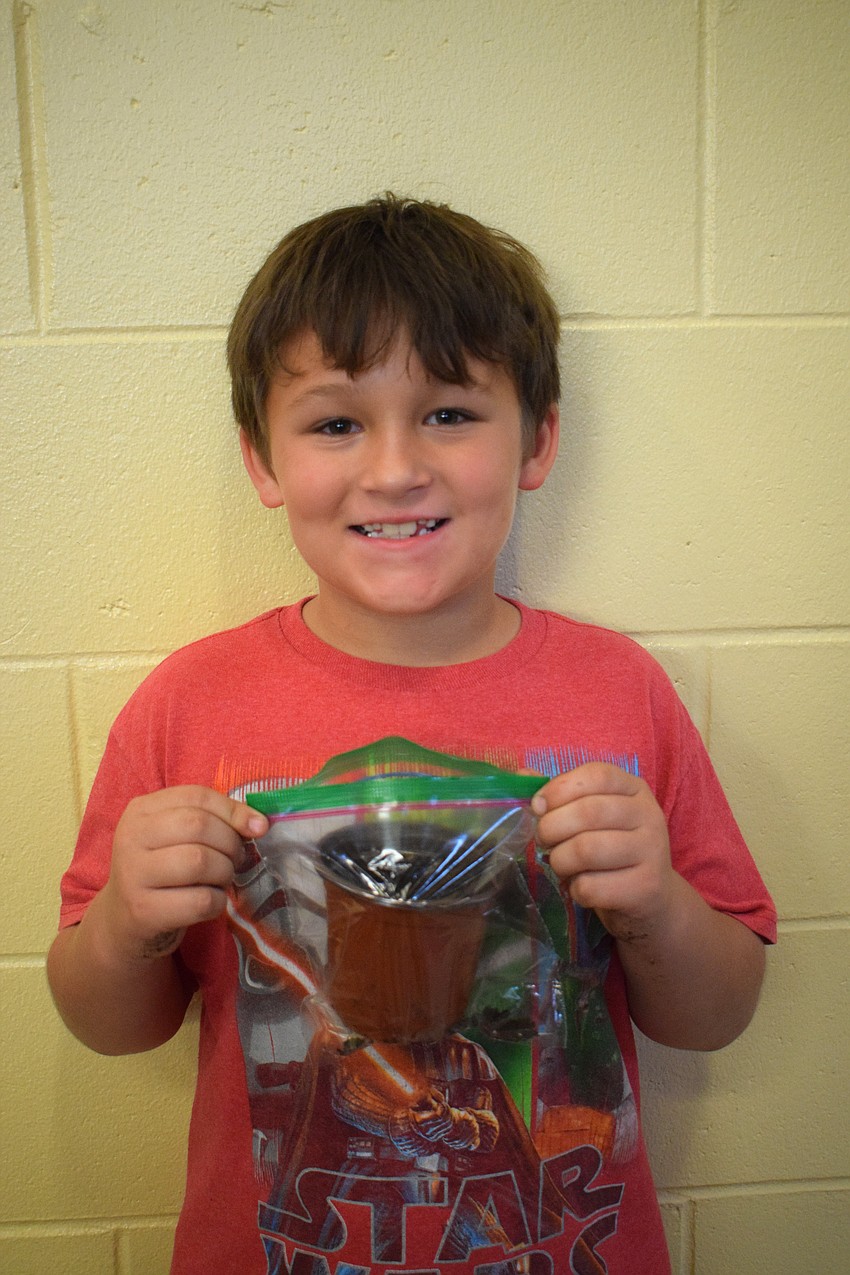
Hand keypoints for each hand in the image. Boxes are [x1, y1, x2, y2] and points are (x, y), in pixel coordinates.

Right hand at [99, 786, 267, 961]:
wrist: (123, 921)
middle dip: (230, 843)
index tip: (258, 827)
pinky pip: (200, 901)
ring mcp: (133, 875)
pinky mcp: (143, 911)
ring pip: (200, 862)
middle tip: (235, 859)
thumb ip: (214, 821)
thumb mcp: (177, 837)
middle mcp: (131, 837)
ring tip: (221, 879)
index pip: (196, 796)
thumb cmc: (162, 871)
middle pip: (198, 826)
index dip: (234, 810)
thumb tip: (260, 823)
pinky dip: (217, 902)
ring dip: (225, 872)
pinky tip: (209, 902)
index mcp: (141, 811)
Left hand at [532, 762, 673, 942]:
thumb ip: (561, 795)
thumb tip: (521, 775)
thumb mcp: (592, 816)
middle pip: (588, 812)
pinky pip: (592, 886)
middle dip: (551, 828)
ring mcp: (652, 851)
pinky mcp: (646, 887)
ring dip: (560, 860)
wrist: (651, 897)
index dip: (560, 788)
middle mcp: (649, 815)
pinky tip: (583, 887)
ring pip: (586, 850)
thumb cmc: (612, 849)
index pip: (597, 775)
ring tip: (561, 864)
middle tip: (543, 840)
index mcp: (634, 789)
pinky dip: (575, 889)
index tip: (538, 806)